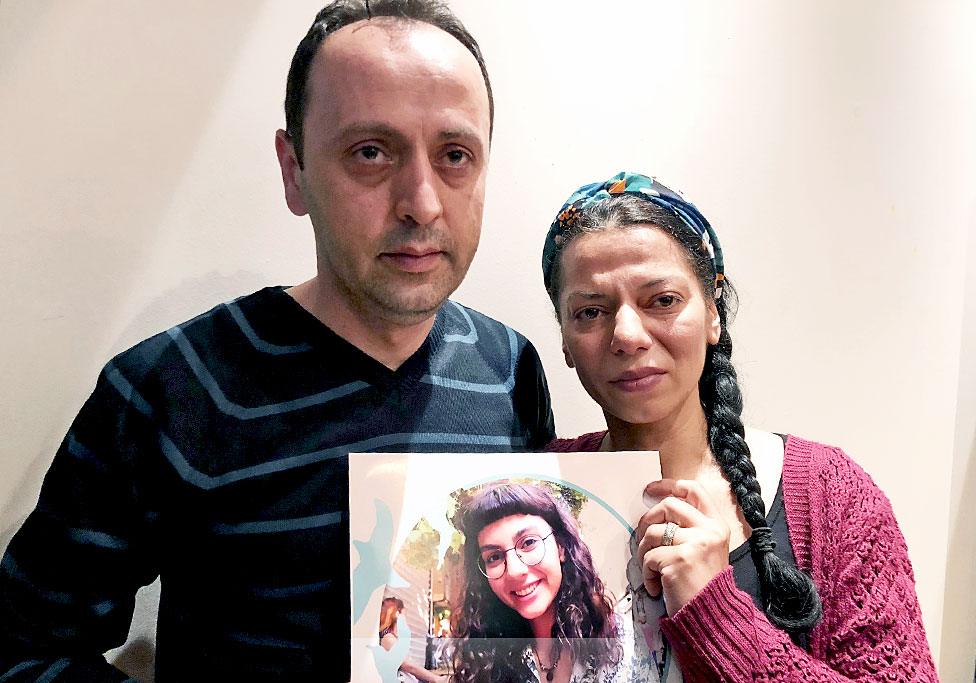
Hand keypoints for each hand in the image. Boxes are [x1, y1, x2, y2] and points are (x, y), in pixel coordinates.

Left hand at [636, 479, 730, 613]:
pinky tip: (656, 586)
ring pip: (653, 532)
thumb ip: (690, 528)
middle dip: (648, 519)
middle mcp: (709, 531)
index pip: (694, 490)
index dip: (669, 485)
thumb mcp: (706, 549)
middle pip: (668, 506)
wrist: (712, 617)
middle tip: (643, 537)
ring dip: (644, 551)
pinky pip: (648, 557)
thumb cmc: (703, 584)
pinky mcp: (679, 560)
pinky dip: (646, 573)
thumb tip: (657, 511)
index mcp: (717, 525)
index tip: (649, 490)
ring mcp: (695, 544)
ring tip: (652, 569)